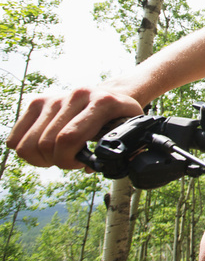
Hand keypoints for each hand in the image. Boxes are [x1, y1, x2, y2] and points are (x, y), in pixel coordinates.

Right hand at [6, 87, 143, 169]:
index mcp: (103, 102)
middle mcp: (78, 95)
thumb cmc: (122, 118)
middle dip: (56, 161)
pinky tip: (45, 148)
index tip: (79, 163)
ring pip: (27, 143)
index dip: (67, 160)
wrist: (114, 93)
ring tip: (58, 155)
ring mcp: (56, 96)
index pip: (69, 138)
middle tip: (70, 160)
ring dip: (40, 158)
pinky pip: (16, 138)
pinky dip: (26, 150)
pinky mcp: (39, 101)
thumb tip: (97, 167)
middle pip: (46, 143)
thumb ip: (126, 151)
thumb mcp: (132, 132)